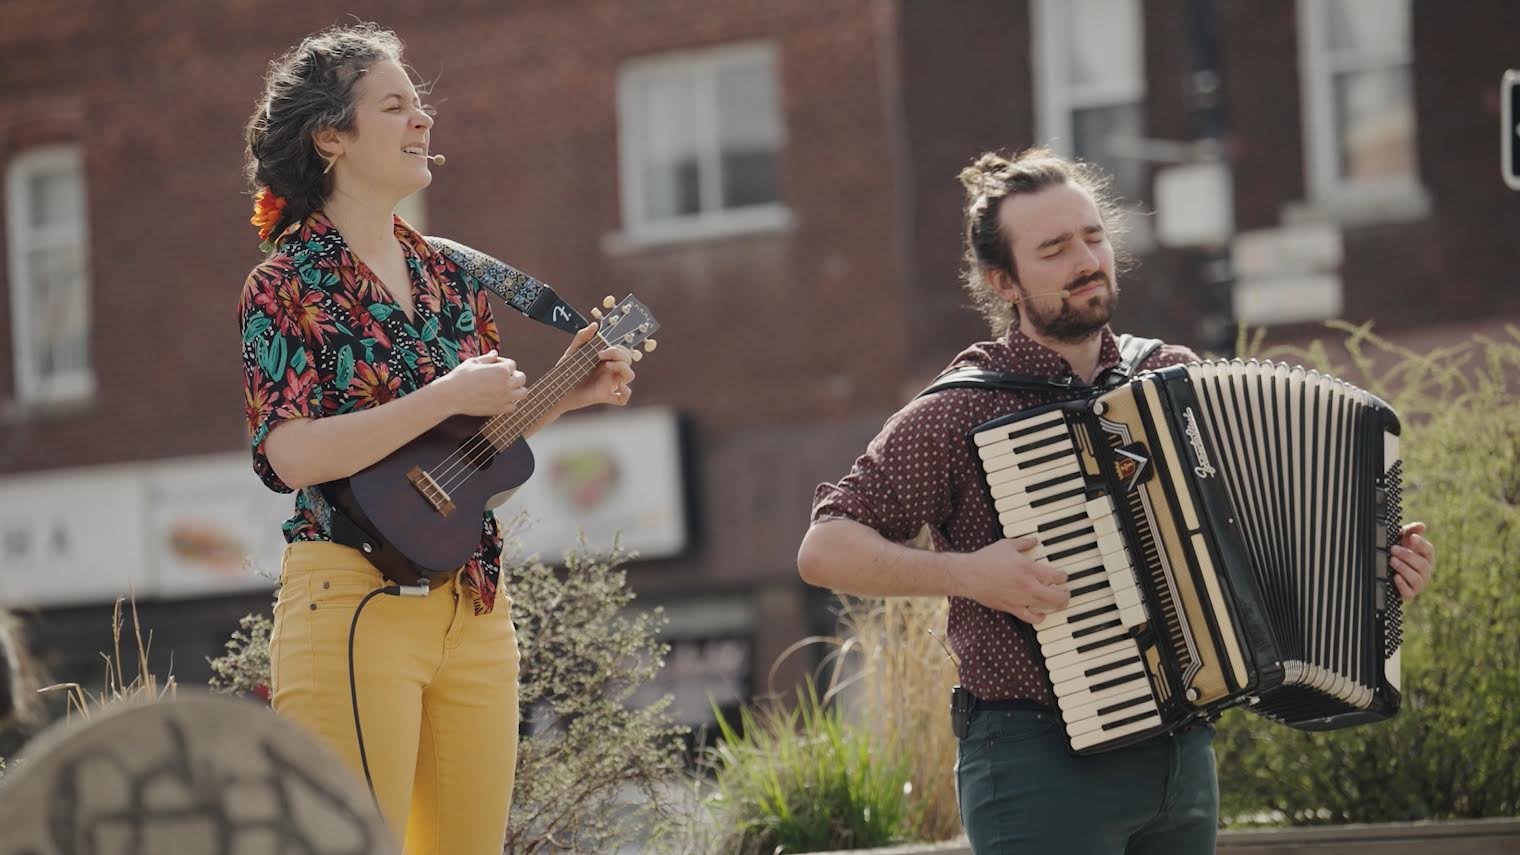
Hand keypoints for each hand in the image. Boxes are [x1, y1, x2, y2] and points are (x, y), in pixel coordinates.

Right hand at [436, 350, 527, 416]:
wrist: (451, 396)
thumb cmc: (460, 377)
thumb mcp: (473, 362)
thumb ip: (487, 358)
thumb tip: (495, 354)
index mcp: (501, 370)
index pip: (512, 364)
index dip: (502, 363)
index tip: (493, 366)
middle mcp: (506, 384)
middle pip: (522, 378)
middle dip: (513, 375)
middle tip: (501, 377)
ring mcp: (504, 398)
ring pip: (523, 393)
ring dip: (516, 389)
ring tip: (505, 388)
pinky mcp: (500, 409)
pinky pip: (513, 406)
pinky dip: (509, 403)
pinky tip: (500, 399)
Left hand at [559, 322, 635, 412]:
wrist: (556, 388)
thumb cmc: (565, 370)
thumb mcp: (572, 351)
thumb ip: (582, 337)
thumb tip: (595, 325)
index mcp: (606, 359)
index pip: (621, 350)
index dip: (616, 348)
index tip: (601, 349)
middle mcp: (610, 370)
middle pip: (628, 359)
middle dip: (619, 354)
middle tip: (600, 355)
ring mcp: (609, 383)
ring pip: (630, 375)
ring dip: (624, 368)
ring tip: (608, 366)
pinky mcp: (605, 396)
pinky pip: (623, 398)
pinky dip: (625, 393)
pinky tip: (617, 387)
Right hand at [951, 537, 1069, 624]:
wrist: (969, 575)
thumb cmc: (986, 559)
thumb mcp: (1006, 545)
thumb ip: (1023, 543)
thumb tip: (1034, 540)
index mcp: (1029, 568)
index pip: (1056, 576)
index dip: (1063, 577)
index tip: (1063, 576)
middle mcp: (1028, 585)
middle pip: (1057, 596)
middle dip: (1065, 595)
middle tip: (1066, 593)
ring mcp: (1021, 598)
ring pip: (1047, 607)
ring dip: (1056, 606)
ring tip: (1059, 603)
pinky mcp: (1012, 607)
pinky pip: (1031, 618)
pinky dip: (1039, 618)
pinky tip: (1041, 615)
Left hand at [1392, 522, 1434, 600]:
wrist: (1384, 574)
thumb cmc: (1396, 555)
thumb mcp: (1401, 541)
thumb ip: (1410, 532)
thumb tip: (1421, 526)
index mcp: (1425, 558)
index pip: (1429, 550)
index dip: (1421, 544)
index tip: (1411, 538)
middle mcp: (1425, 571)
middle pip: (1422, 564)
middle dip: (1407, 556)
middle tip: (1393, 549)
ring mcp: (1418, 584)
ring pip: (1416, 578)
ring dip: (1404, 569)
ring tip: (1392, 561)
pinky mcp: (1409, 594)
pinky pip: (1409, 592)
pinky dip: (1402, 585)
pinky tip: (1395, 577)